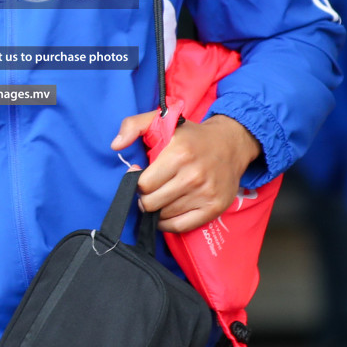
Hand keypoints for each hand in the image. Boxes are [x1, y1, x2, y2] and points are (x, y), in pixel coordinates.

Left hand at [111, 113, 259, 232]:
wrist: (231, 143)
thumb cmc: (191, 135)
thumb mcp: (161, 120)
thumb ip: (133, 125)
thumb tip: (115, 146)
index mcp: (178, 154)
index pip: (144, 185)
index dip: (138, 183)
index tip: (142, 177)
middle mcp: (193, 176)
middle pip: (152, 203)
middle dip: (146, 198)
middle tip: (151, 190)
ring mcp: (205, 194)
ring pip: (165, 216)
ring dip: (158, 209)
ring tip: (162, 197)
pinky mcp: (214, 208)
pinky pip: (181, 226)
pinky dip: (169, 224)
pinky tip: (167, 213)